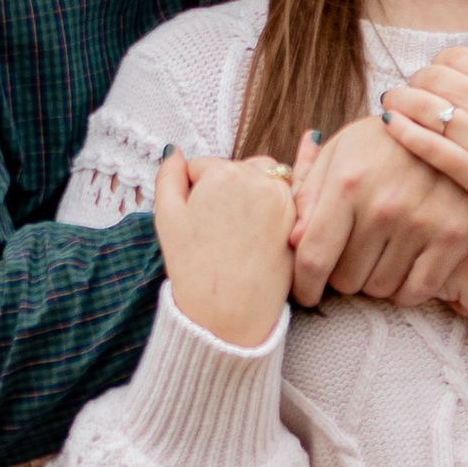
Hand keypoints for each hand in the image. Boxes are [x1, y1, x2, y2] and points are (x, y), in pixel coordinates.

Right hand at [153, 149, 295, 346]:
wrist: (230, 313)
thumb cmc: (196, 269)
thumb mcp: (166, 219)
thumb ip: (167, 176)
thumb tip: (175, 153)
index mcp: (223, 174)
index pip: (202, 167)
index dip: (193, 191)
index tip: (195, 218)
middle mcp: (259, 178)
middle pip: (236, 168)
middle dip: (226, 188)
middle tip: (217, 226)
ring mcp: (284, 198)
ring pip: (264, 178)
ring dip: (253, 191)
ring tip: (239, 229)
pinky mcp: (300, 218)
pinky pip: (288, 197)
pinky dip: (276, 204)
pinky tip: (261, 228)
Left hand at [287, 116, 467, 311]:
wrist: (456, 127)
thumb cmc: (387, 141)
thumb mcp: (341, 150)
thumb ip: (310, 193)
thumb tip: (293, 241)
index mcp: (347, 183)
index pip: (313, 257)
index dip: (304, 285)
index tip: (306, 293)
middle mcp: (383, 207)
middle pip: (346, 279)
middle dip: (343, 273)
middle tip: (354, 255)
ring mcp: (421, 223)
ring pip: (381, 289)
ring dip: (375, 279)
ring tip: (381, 254)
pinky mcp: (455, 237)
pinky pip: (417, 291)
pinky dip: (406, 289)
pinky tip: (404, 268)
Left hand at [376, 45, 467, 255]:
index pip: (460, 56)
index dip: (441, 61)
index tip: (437, 73)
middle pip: (436, 77)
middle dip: (418, 78)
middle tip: (413, 87)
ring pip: (424, 106)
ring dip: (400, 98)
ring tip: (392, 101)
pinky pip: (424, 144)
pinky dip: (401, 129)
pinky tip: (389, 123)